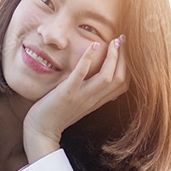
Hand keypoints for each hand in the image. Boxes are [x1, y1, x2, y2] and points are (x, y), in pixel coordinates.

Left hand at [22, 36, 128, 162]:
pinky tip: (94, 45)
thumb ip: (92, 92)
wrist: (41, 130)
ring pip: (107, 78)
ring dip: (113, 57)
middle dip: (125, 58)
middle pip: (120, 79)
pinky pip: (81, 75)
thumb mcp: (80, 102)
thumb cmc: (57, 113)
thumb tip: (100, 78)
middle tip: (123, 39)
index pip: (123, 85)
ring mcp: (81, 97)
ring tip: (114, 41)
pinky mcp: (67, 93)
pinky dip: (89, 59)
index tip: (126, 50)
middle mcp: (94, 99)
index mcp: (98, 101)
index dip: (129, 66)